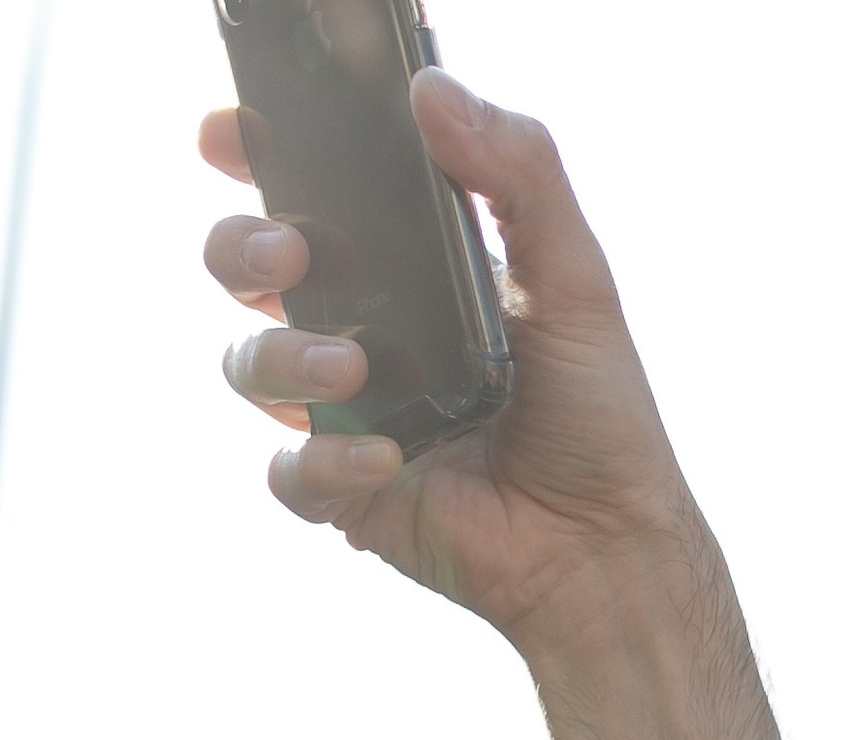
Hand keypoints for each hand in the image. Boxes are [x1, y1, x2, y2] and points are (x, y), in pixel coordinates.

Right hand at [202, 72, 698, 645]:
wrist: (612, 545)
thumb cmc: (599, 418)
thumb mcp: (574, 282)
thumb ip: (520, 176)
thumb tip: (433, 90)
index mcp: (406, 277)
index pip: (308, 200)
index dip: (256, 159)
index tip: (232, 136)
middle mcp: (365, 339)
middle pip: (248, 270)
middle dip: (243, 249)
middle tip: (290, 254)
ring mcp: (349, 417)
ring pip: (250, 367)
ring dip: (282, 358)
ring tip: (352, 369)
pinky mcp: (351, 496)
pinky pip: (292, 473)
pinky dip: (323, 461)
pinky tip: (385, 458)